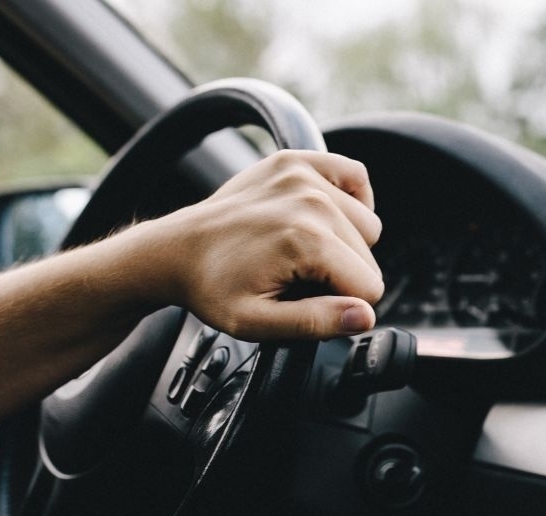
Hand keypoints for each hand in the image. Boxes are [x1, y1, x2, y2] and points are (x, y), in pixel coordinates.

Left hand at [140, 150, 383, 339]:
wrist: (176, 251)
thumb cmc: (212, 287)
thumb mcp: (257, 323)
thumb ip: (315, 322)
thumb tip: (363, 316)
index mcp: (305, 241)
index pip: (368, 287)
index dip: (343, 305)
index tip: (308, 300)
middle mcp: (310, 201)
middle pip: (369, 257)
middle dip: (341, 275)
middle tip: (297, 278)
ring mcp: (303, 176)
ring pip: (367, 224)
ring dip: (344, 242)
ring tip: (303, 250)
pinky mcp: (297, 161)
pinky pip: (355, 176)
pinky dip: (350, 199)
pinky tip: (325, 218)